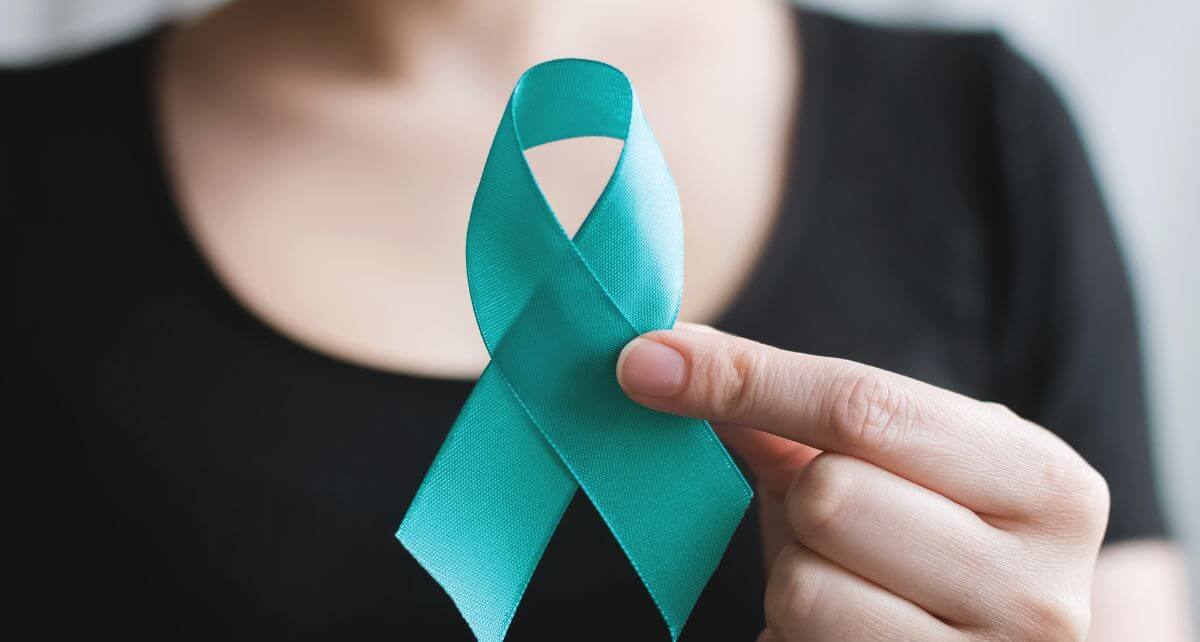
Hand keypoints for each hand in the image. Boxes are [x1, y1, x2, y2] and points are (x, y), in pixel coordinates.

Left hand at [616, 325, 1109, 640]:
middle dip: (799, 501)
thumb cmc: (931, 538)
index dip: (743, 378)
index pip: (865, 407)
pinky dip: (793, 630)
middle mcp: (1042, 593)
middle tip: (834, 520)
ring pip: (803, 588)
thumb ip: (799, 409)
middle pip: (828, 498)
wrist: (987, 640)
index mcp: (1048, 488)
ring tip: (847, 582)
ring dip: (795, 575)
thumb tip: (667, 358)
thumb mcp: (899, 464)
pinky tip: (844, 627)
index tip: (647, 361)